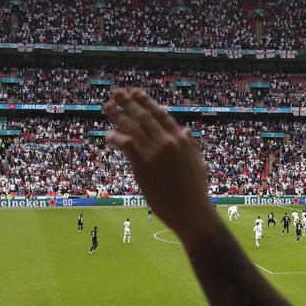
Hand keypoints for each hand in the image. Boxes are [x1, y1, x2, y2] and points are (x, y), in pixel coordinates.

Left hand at [104, 89, 220, 242]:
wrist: (193, 212)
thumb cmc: (196, 192)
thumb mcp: (198, 163)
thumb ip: (190, 145)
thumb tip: (186, 130)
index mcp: (181, 140)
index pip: (160, 114)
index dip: (146, 102)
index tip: (136, 93)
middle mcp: (168, 142)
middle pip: (144, 117)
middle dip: (128, 103)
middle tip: (117, 93)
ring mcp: (155, 153)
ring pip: (133, 127)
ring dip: (118, 115)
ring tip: (107, 106)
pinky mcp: (143, 166)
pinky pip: (126, 144)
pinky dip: (116, 137)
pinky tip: (108, 134)